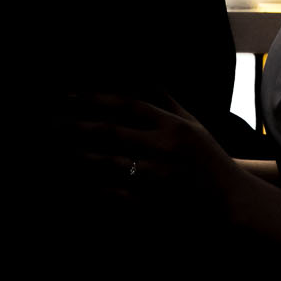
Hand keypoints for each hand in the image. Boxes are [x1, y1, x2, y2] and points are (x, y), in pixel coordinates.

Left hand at [66, 91, 243, 225]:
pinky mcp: (157, 205)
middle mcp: (167, 148)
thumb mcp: (192, 126)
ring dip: (80, 158)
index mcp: (174, 126)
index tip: (67, 96)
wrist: (233, 203)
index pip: (128, 104)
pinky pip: (118, 196)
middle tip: (48, 124)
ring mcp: (161, 177)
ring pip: (110, 164)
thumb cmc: (208, 161)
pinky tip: (76, 185)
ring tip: (58, 152)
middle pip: (112, 132)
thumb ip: (165, 102)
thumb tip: (142, 74)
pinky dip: (95, 191)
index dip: (95, 98)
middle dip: (77, 126)